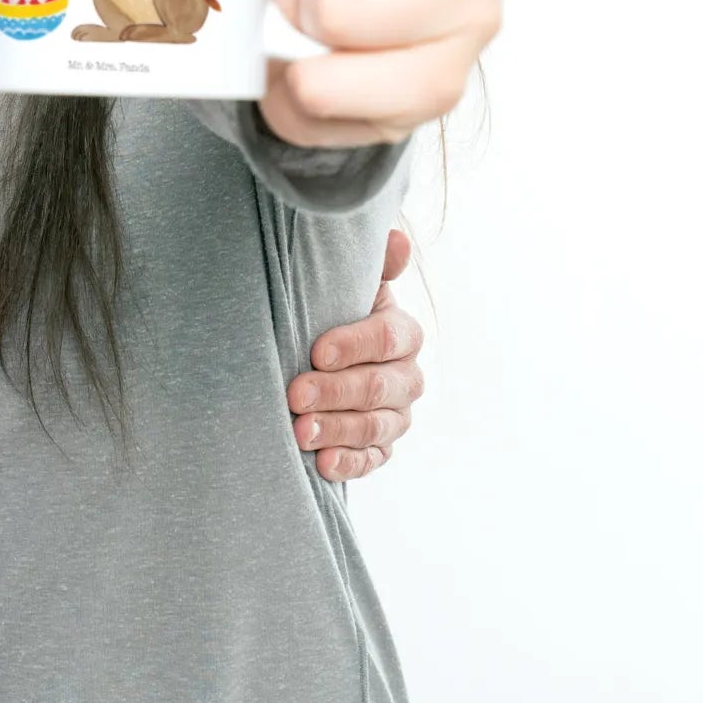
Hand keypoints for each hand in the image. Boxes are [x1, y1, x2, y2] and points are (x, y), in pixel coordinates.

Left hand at [288, 229, 424, 479]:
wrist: (320, 350)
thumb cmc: (331, 308)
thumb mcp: (346, 283)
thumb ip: (372, 264)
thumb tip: (396, 238)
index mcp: (402, 332)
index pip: (387, 339)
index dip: (353, 345)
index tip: (316, 350)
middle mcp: (408, 376)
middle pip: (379, 387)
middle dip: (336, 392)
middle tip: (295, 395)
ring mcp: (397, 414)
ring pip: (376, 427)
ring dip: (336, 430)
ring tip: (299, 432)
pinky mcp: (382, 446)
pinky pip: (373, 459)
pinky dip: (349, 463)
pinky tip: (322, 464)